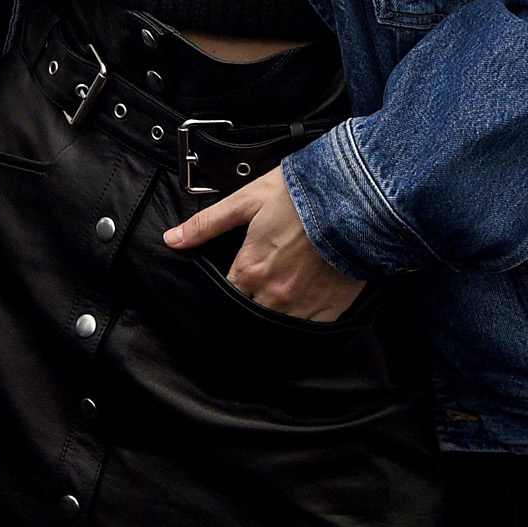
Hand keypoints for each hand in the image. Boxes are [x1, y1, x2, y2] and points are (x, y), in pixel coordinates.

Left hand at [162, 165, 365, 320]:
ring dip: (274, 318)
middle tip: (256, 294)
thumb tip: (172, 240)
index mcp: (250, 271)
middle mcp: (273, 296)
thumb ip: (207, 224)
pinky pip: (309, 330)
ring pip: (277, 327)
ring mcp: (302, 307)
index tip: (230, 287)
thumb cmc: (301, 196)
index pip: (224, 296)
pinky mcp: (330, 310)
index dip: (224, 292)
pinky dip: (302, 323)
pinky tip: (303, 310)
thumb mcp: (247, 201)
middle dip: (247, 307)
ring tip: (279, 302)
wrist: (355, 199)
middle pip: (249, 315)